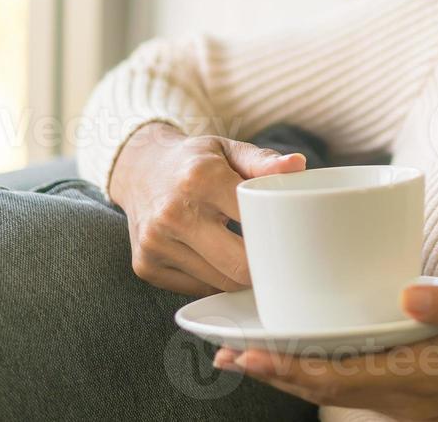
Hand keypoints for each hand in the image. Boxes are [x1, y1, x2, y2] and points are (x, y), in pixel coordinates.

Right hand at [109, 122, 306, 295]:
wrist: (139, 169)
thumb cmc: (195, 160)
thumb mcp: (229, 149)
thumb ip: (264, 161)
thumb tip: (298, 166)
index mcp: (200, 179)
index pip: (253, 221)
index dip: (276, 234)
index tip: (293, 241)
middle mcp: (173, 214)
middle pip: (238, 266)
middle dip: (263, 267)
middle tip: (277, 259)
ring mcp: (156, 244)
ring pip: (219, 283)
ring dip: (239, 276)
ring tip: (247, 254)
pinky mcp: (146, 266)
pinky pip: (197, 288)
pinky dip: (214, 279)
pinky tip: (216, 258)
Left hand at [213, 283, 437, 421]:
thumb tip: (405, 293)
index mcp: (421, 375)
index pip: (339, 375)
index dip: (289, 366)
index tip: (249, 353)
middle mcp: (407, 397)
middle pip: (325, 389)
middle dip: (275, 372)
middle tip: (226, 354)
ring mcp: (410, 402)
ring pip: (337, 392)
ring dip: (293, 375)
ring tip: (252, 356)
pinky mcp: (416, 396)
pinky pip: (357, 388)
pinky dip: (323, 374)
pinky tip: (310, 356)